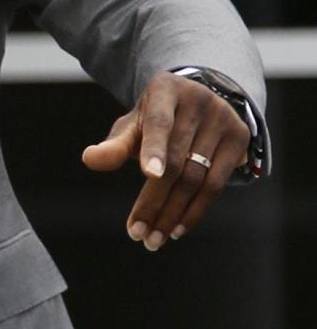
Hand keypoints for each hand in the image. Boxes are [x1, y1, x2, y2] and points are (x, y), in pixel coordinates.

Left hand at [81, 71, 249, 251]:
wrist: (195, 102)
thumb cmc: (155, 119)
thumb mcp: (133, 126)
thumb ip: (114, 145)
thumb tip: (89, 159)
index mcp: (165, 90)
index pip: (159, 123)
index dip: (154, 149)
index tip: (149, 175)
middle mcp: (199, 100)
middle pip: (176, 161)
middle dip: (154, 201)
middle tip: (137, 234)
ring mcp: (223, 118)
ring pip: (196, 178)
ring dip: (173, 213)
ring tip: (154, 238)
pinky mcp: (240, 137)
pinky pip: (216, 184)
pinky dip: (195, 210)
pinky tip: (177, 228)